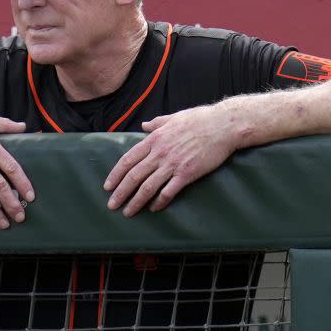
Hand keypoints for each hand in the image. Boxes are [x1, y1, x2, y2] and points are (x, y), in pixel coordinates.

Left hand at [103, 102, 236, 216]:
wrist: (223, 125)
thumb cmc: (199, 119)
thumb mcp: (173, 117)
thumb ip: (157, 124)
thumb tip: (145, 125)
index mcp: (154, 139)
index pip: (128, 159)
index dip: (116, 174)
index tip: (107, 186)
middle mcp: (160, 153)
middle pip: (134, 176)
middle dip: (121, 193)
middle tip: (112, 205)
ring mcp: (173, 164)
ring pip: (148, 187)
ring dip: (136, 201)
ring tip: (128, 212)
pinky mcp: (187, 174)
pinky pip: (168, 191)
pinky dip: (159, 202)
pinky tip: (154, 209)